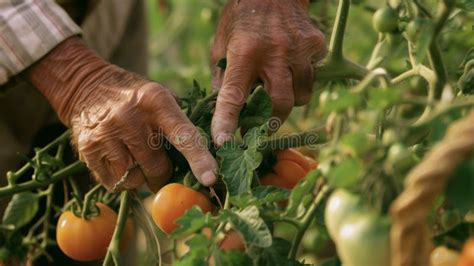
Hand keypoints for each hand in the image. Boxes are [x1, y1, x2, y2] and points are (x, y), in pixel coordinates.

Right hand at [26, 37, 217, 191]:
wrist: (85, 84)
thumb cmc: (135, 97)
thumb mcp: (160, 96)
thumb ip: (179, 124)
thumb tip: (204, 165)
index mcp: (156, 101)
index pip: (183, 135)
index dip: (199, 159)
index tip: (210, 179)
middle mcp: (131, 117)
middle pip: (157, 167)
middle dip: (162, 173)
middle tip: (160, 165)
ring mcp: (107, 134)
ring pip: (135, 179)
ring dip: (140, 177)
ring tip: (134, 156)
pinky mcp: (88, 149)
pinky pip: (114, 183)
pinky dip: (121, 180)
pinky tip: (119, 159)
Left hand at [211, 0, 325, 144]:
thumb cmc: (241, 19)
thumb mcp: (221, 43)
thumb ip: (222, 76)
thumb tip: (224, 108)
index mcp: (243, 52)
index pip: (233, 95)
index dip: (227, 122)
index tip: (223, 143)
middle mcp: (273, 52)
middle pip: (280, 103)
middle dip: (272, 119)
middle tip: (263, 121)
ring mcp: (298, 48)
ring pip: (301, 95)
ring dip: (288, 100)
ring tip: (278, 87)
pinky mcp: (315, 44)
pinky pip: (312, 76)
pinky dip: (300, 80)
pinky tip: (290, 66)